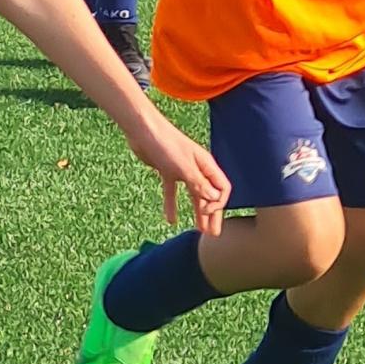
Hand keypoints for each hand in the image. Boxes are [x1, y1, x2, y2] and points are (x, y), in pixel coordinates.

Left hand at [128, 113, 228, 236]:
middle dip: (212, 214)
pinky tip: (170, 220)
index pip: (222, 188)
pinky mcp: (167, 171)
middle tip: (213, 234)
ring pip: (193, 195)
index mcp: (206, 165)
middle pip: (209, 195)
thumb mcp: (183, 166)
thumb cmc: (165, 143)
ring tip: (199, 231)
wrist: (142, 129)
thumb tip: (214, 199)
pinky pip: (173, 192)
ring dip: (196, 212)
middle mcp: (197, 168)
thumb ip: (198, 183)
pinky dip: (172, 205)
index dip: (218, 203)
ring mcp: (182, 170)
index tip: (207, 213)